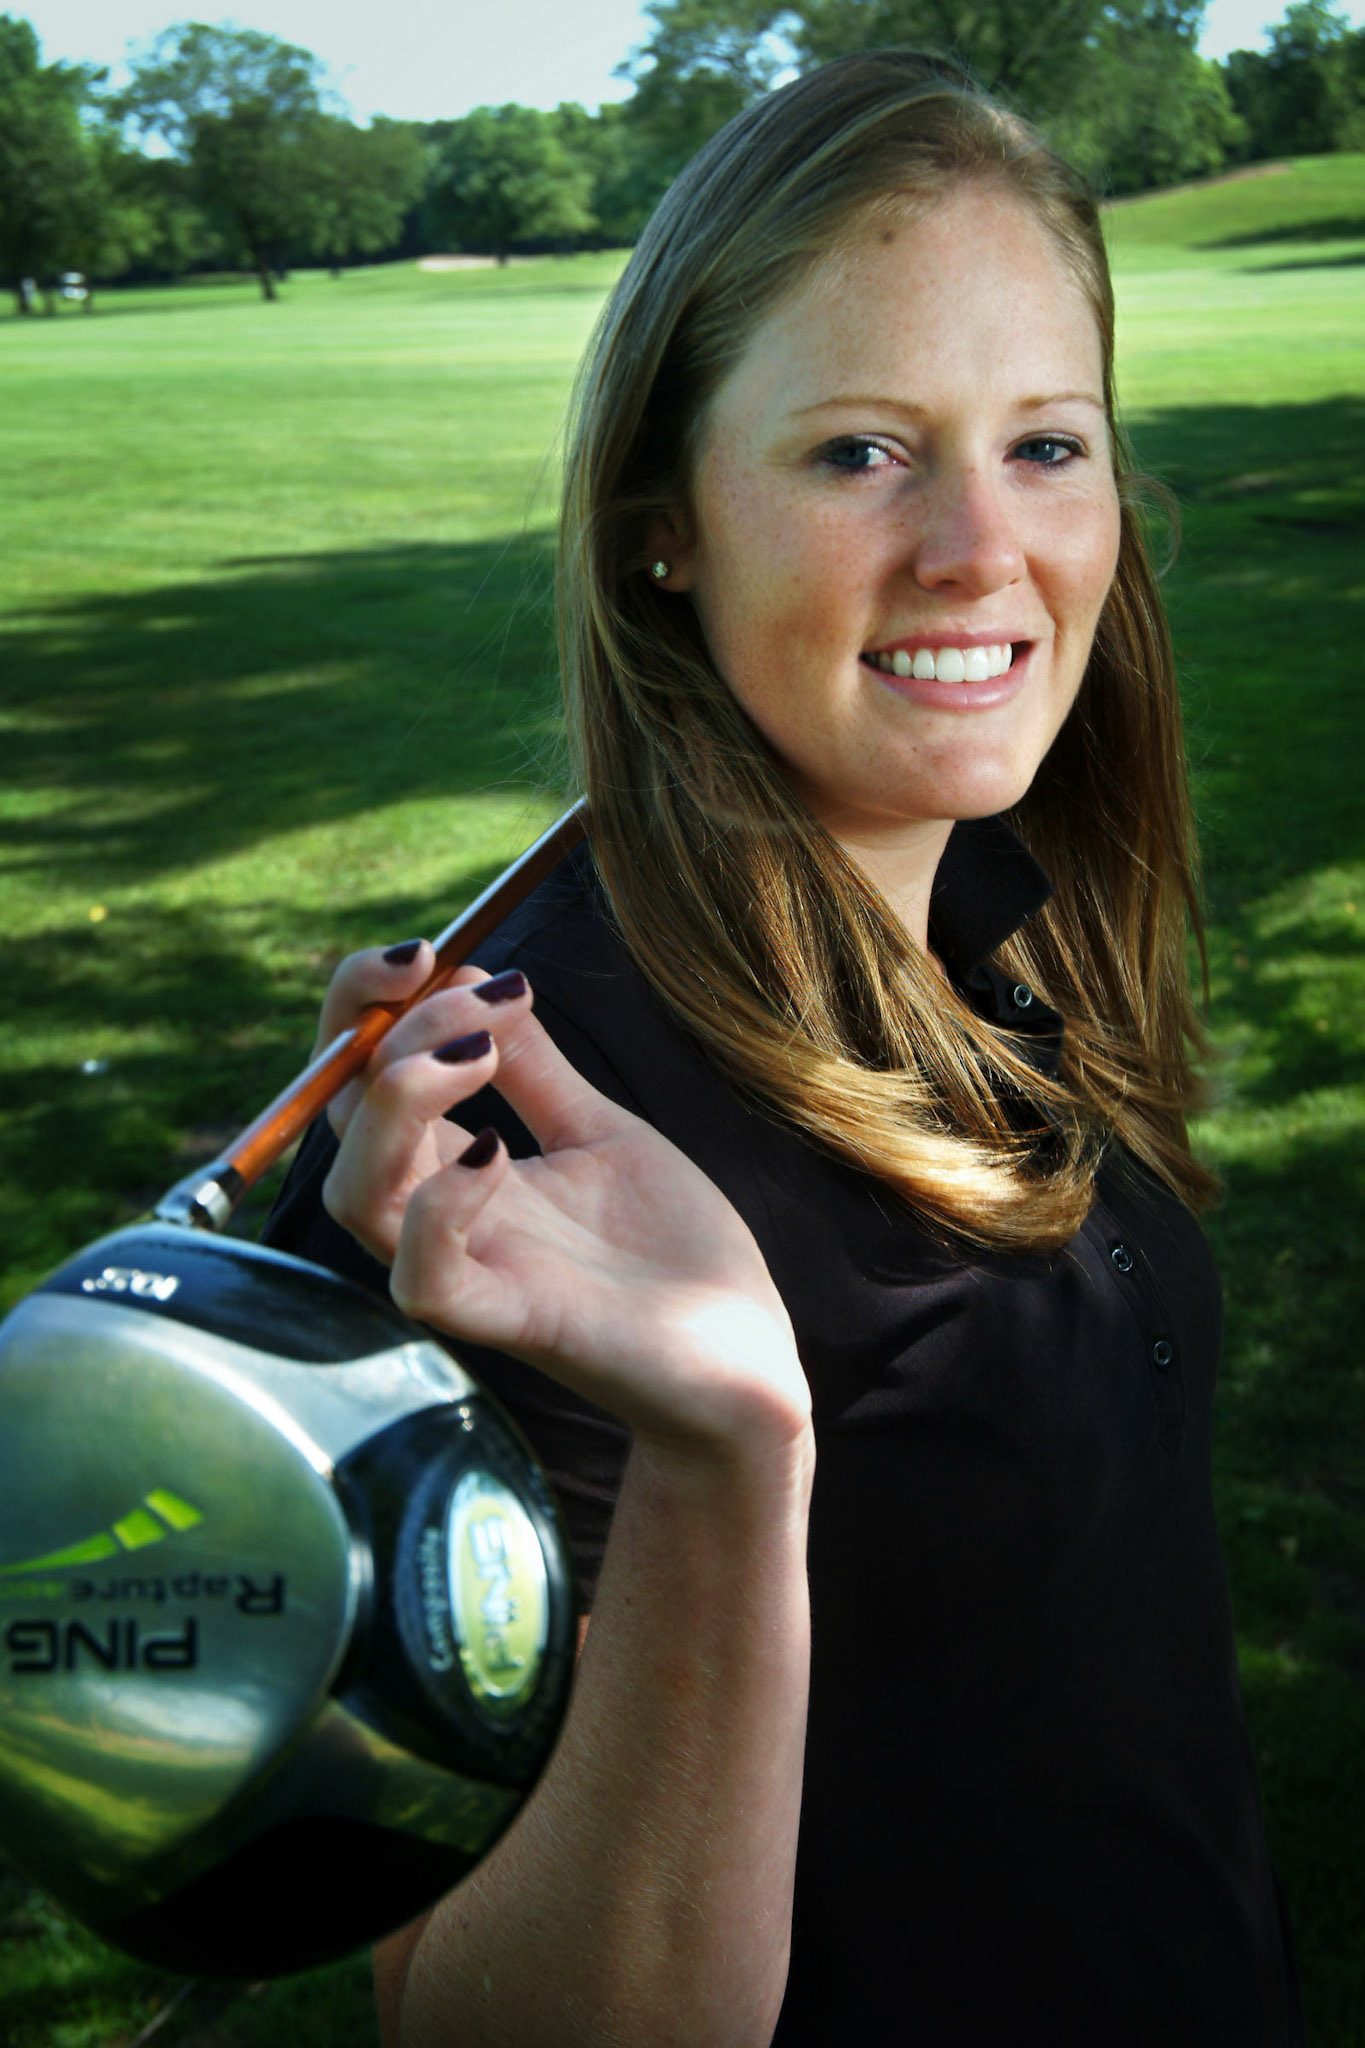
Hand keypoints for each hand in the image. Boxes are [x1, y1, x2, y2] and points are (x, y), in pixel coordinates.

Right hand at [316, 946, 809, 1459]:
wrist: (742, 1357)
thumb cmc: (669, 1252)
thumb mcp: (600, 1131)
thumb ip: (537, 1067)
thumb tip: (480, 974)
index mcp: (454, 1167)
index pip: (360, 1077)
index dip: (365, 1005)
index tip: (426, 947)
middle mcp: (441, 1217)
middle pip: (338, 1121)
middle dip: (364, 1028)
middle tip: (434, 972)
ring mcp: (470, 1272)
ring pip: (358, 1194)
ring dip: (395, 1103)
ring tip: (474, 1053)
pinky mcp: (511, 1325)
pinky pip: (424, 1280)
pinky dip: (438, 1208)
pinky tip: (494, 1151)